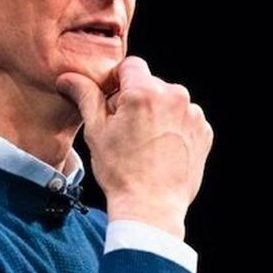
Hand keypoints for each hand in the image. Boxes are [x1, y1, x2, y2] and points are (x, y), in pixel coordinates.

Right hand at [56, 57, 212, 239]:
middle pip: (150, 84)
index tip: (112, 104)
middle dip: (137, 99)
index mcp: (145, 91)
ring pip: (169, 101)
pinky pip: (185, 119)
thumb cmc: (120, 172)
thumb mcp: (96, 132)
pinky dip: (174, 128)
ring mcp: (193, 115)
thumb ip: (86, 97)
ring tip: (144, 144)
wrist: (151, 207)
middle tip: (125, 130)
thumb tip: (68, 77)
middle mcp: (174, 96)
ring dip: (157, 113)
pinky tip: (161, 150)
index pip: (130, 65)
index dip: (117, 82)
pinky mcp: (204, 132)